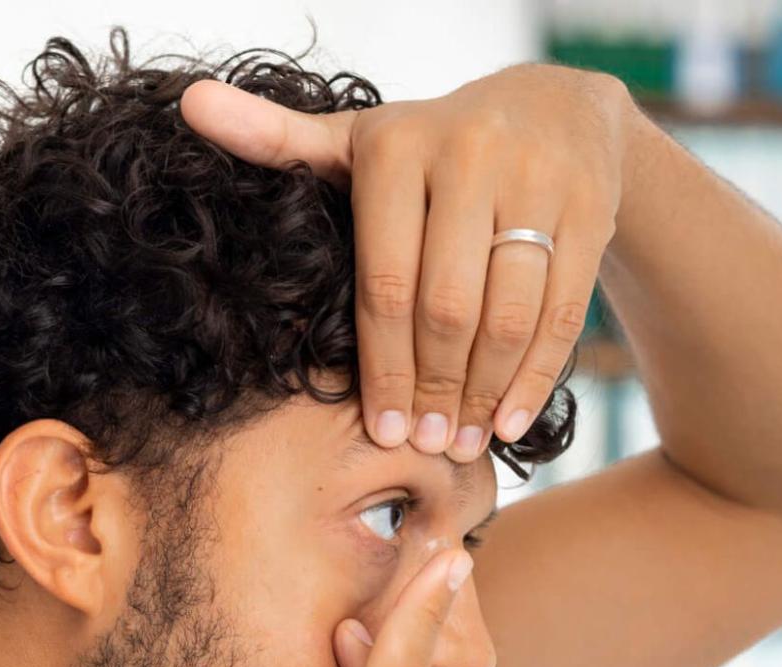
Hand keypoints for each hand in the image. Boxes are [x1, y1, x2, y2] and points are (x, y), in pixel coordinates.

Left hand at [180, 63, 631, 460]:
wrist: (559, 109)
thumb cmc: (436, 147)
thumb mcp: (360, 141)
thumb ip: (279, 140)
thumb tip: (190, 106)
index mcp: (398, 148)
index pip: (386, 284)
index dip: (383, 366)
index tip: (384, 428)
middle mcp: (470, 157)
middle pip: (446, 307)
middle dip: (435, 387)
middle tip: (427, 444)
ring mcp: (537, 184)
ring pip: (507, 316)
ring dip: (486, 392)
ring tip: (466, 441)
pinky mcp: (591, 213)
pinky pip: (562, 314)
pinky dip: (537, 378)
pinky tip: (512, 421)